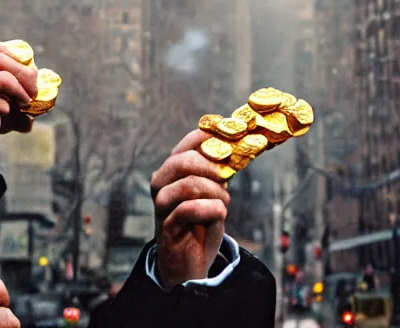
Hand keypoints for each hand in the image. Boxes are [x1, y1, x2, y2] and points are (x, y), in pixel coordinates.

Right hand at [151, 129, 230, 287]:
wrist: (189, 263)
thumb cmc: (200, 226)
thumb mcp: (212, 195)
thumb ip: (217, 175)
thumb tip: (238, 151)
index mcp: (172, 171)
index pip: (186, 145)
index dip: (206, 137)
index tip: (229, 140)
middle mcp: (161, 184)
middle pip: (183, 162)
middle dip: (211, 169)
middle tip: (226, 180)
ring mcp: (162, 205)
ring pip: (188, 185)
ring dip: (214, 193)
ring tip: (224, 203)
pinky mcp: (166, 226)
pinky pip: (189, 210)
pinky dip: (211, 210)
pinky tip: (218, 215)